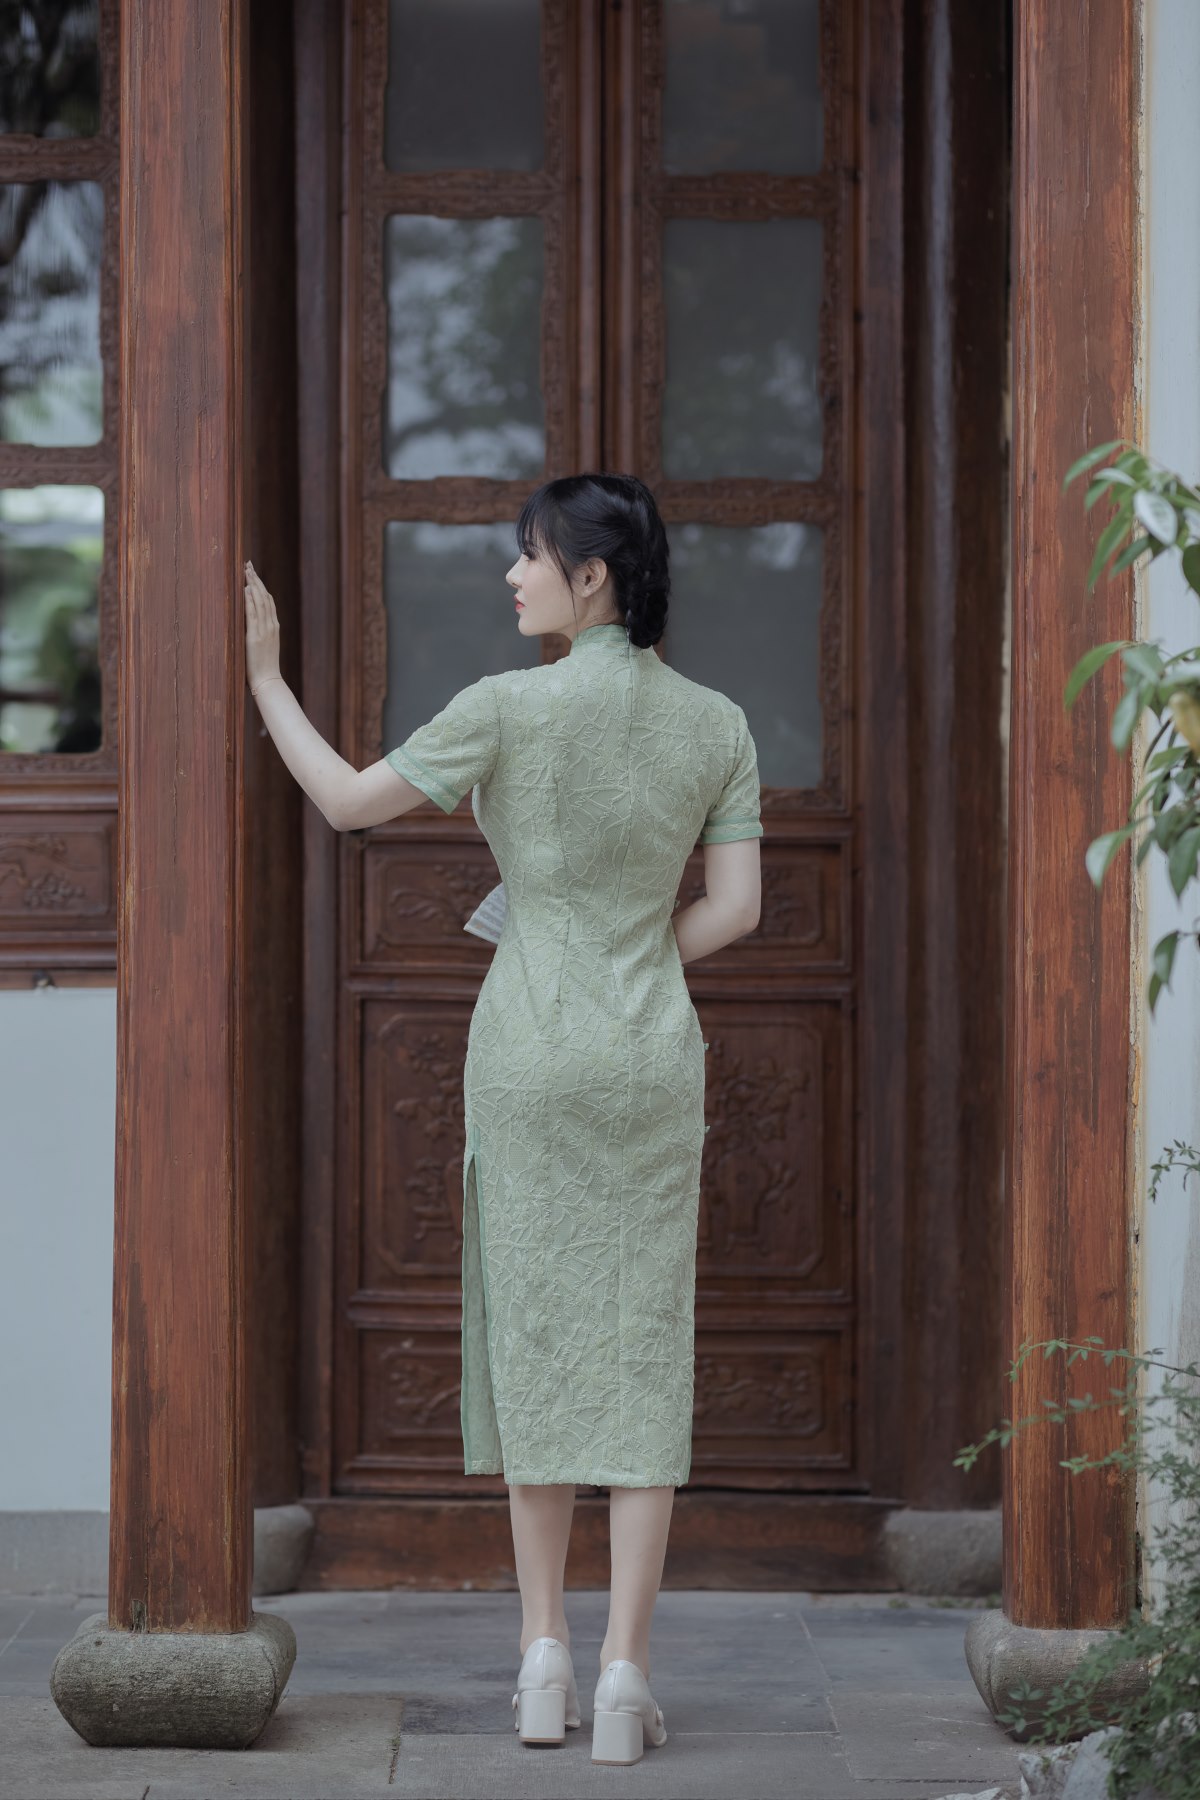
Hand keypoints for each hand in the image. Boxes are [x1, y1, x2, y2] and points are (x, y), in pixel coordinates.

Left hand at [244, 559, 281, 694]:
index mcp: (274, 628)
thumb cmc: (264, 669)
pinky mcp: (255, 636)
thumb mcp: (265, 648)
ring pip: (260, 601)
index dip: (262, 586)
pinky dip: (250, 599)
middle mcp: (271, 626)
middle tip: (248, 565)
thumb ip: (261, 636)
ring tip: (246, 571)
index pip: (269, 602)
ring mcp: (264, 630)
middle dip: (256, 579)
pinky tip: (246, 588)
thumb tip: (252, 628)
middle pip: (265, 597)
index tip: (254, 575)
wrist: (267, 681)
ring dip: (252, 584)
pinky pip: (253, 614)